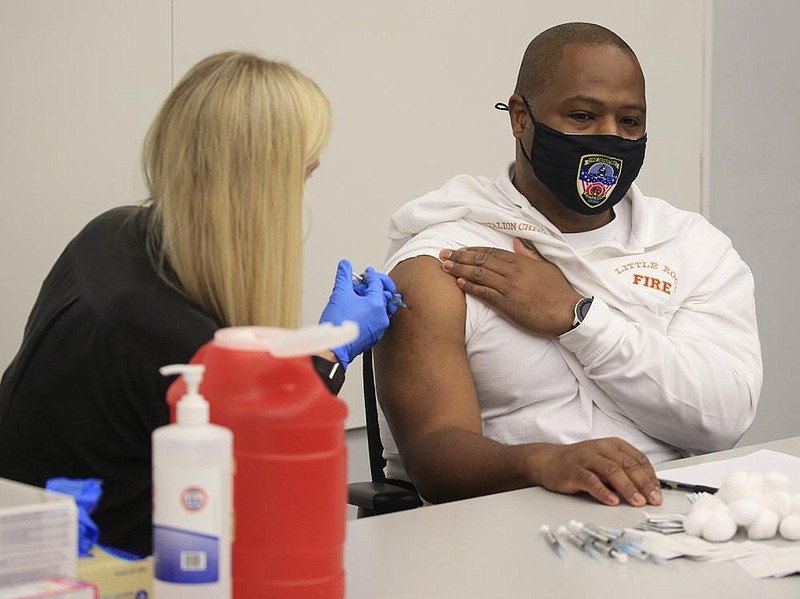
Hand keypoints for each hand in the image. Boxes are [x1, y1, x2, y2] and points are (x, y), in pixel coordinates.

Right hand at [319, 260, 398, 368]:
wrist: (334, 347)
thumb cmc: (337, 325)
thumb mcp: (339, 294)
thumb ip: (344, 276)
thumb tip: (345, 265)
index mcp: (377, 304)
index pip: (377, 283)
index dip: (371, 274)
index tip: (367, 272)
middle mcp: (382, 316)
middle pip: (384, 295)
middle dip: (375, 287)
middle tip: (365, 284)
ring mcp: (379, 328)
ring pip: (381, 309)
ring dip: (373, 301)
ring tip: (360, 298)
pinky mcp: (374, 336)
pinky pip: (376, 320)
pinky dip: (371, 313)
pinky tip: (359, 311)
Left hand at [439, 238, 580, 336]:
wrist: (568, 312)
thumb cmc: (559, 291)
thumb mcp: (546, 267)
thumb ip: (529, 254)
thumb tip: (516, 241)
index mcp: (522, 262)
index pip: (491, 252)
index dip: (473, 250)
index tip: (460, 249)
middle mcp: (513, 272)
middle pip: (481, 261)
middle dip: (460, 257)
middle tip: (443, 255)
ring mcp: (510, 288)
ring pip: (480, 275)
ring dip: (460, 270)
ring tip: (445, 267)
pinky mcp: (508, 305)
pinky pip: (485, 294)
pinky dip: (471, 288)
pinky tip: (459, 284)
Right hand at [534, 438, 662, 506]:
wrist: (548, 460)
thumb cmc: (580, 462)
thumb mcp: (605, 460)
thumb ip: (623, 471)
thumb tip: (647, 489)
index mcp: (613, 445)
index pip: (638, 459)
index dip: (651, 476)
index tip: (658, 492)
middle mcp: (601, 449)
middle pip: (628, 465)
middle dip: (643, 483)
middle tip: (653, 499)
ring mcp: (587, 459)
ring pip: (612, 471)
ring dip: (627, 488)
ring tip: (637, 502)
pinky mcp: (574, 471)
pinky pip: (591, 481)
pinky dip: (603, 492)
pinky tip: (612, 501)